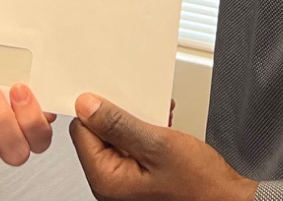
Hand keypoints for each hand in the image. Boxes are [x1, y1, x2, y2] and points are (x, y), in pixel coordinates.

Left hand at [70, 93, 256, 200]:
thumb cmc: (201, 187)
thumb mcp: (159, 145)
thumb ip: (120, 124)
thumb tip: (88, 106)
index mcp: (107, 180)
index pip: (82, 132)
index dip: (97, 109)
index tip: (114, 95)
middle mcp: (112, 185)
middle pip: (99, 135)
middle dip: (121, 115)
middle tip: (142, 106)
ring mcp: (126, 184)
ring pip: (117, 139)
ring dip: (136, 122)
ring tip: (158, 118)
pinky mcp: (140, 179)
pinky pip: (133, 148)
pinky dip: (146, 133)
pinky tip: (163, 129)